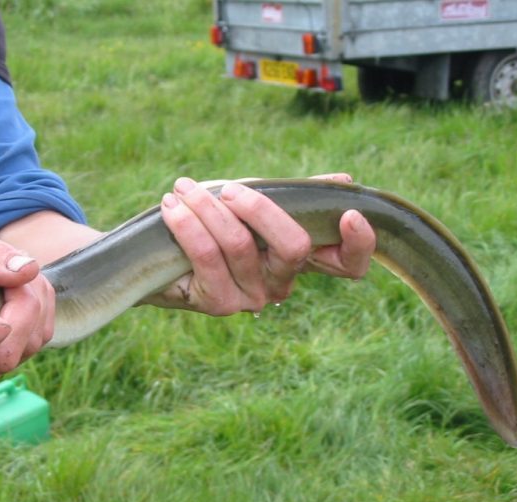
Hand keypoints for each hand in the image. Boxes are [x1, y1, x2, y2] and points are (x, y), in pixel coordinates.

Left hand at [152, 174, 375, 314]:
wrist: (157, 255)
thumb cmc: (212, 224)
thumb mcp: (252, 204)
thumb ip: (292, 196)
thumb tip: (344, 182)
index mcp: (298, 257)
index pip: (348, 265)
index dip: (359, 245)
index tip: (349, 215)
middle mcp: (282, 282)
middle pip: (294, 246)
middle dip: (261, 208)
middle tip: (229, 190)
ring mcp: (252, 297)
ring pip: (240, 244)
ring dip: (208, 208)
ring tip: (183, 189)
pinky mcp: (218, 304)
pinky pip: (207, 255)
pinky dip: (187, 224)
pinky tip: (171, 206)